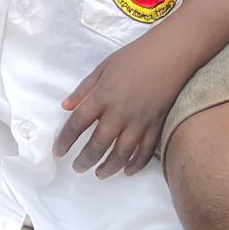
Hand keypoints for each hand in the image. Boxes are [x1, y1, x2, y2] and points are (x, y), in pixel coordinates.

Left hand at [53, 37, 184, 177]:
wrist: (170, 55)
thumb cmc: (134, 57)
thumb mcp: (102, 68)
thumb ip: (83, 89)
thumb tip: (65, 107)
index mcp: (102, 96)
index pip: (77, 124)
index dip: (65, 140)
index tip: (58, 152)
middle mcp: (119, 113)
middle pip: (97, 144)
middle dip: (85, 160)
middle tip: (77, 168)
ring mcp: (139, 122)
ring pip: (121, 154)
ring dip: (108, 167)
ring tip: (99, 174)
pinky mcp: (156, 126)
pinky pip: (145, 152)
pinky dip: (136, 164)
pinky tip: (127, 170)